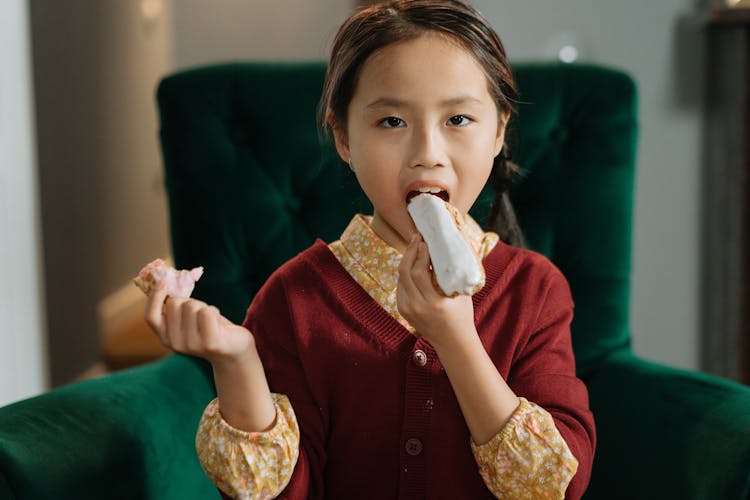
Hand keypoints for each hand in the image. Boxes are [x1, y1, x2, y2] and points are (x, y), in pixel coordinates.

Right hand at [144, 284, 254, 363]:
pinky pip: (206, 312)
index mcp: (166, 338)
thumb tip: (165, 282)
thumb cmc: (209, 328)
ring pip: (191, 305)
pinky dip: (214, 311)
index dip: (154, 297)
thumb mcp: (187, 319)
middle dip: (189, 300)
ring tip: (211, 320)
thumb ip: (176, 307)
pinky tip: (218, 323)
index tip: (163, 282)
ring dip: (204, 307)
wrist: (234, 350)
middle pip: (174, 303)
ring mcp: (192, 345)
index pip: (151, 317)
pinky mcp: (210, 343)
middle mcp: (176, 344)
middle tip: (200, 313)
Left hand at [397, 234, 476, 348]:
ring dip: (406, 260)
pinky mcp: (403, 310)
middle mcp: (418, 307)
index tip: (424, 240)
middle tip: (415, 238)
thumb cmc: (462, 314)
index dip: (420, 253)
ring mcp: (408, 310)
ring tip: (413, 246)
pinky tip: (411, 263)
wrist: (452, 341)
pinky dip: (405, 273)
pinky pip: (400, 286)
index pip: (419, 272)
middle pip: (405, 272)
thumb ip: (451, 275)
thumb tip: (446, 248)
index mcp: (434, 302)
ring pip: (400, 278)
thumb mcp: (460, 294)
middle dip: (409, 252)